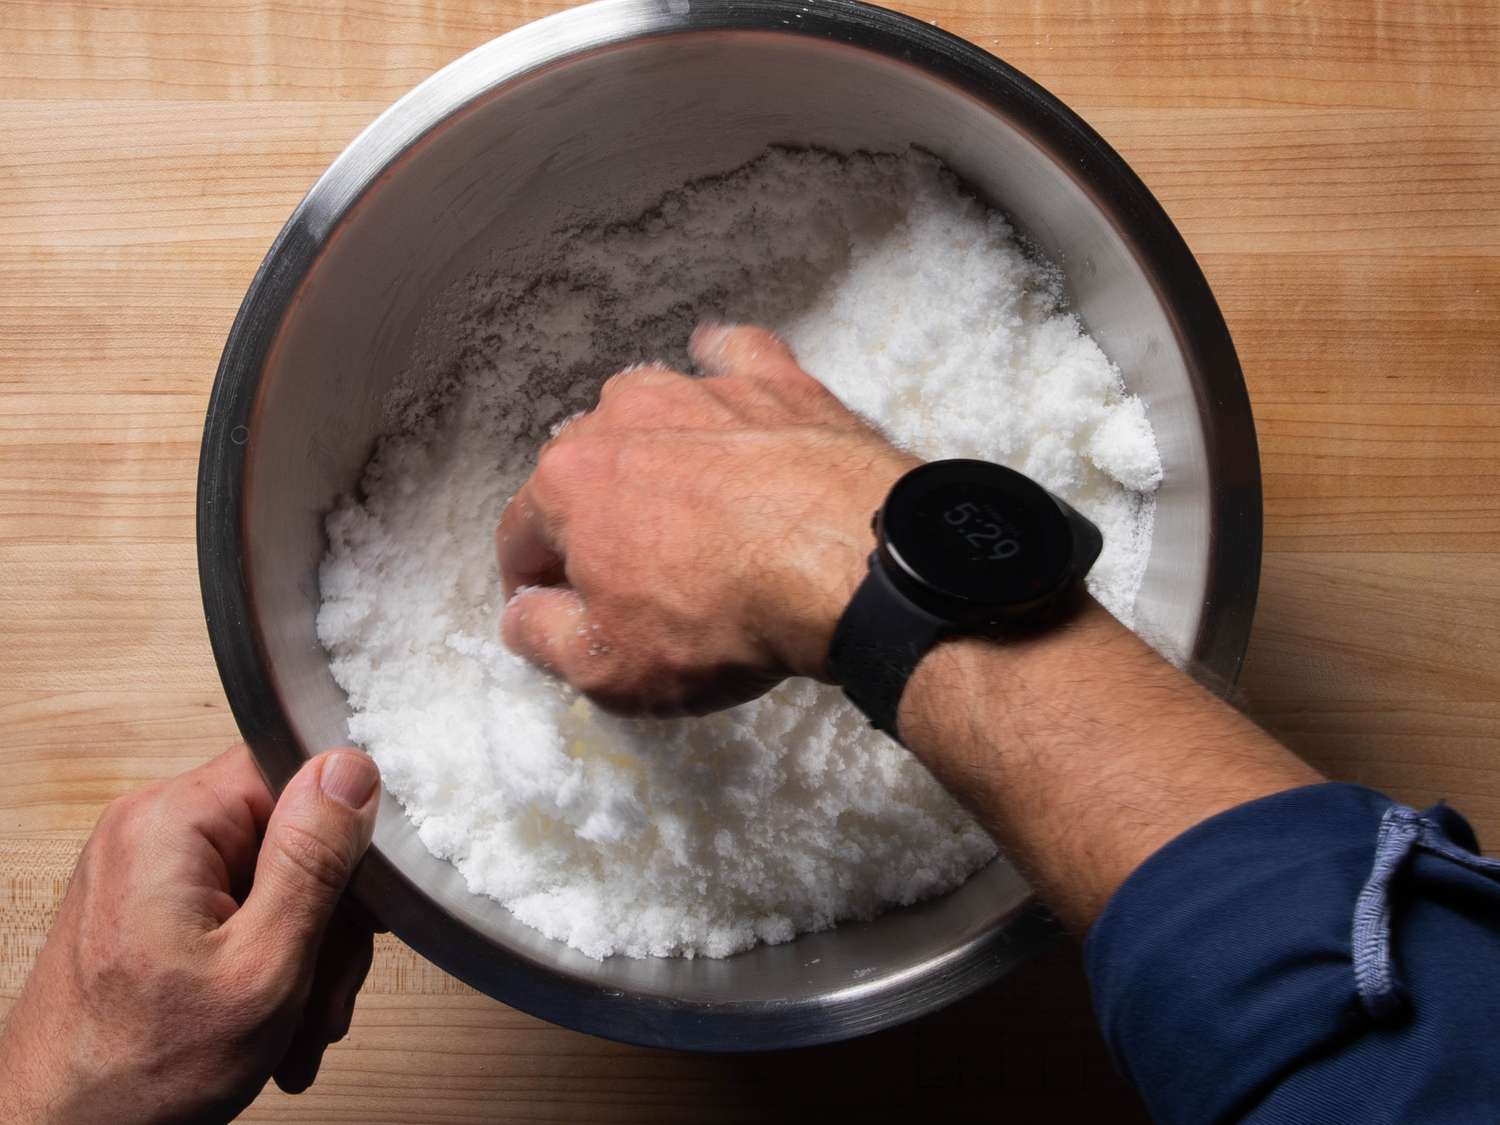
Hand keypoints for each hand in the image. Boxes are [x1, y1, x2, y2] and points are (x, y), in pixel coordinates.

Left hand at [0, 745, 381, 1123]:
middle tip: (327, 998)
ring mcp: (146, 869)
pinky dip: (267, 963)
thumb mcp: (263, 966)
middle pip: (288, 835)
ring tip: (299, 1029)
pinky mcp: (148, 906)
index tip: (362, 907)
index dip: (343, 839)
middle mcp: (150, 830)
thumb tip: (351, 768)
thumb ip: (312, 860)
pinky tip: (275, 1024)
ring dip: (303, 957)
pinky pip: (239, 908)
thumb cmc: (139, 1073)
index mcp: (170, 823)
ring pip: (272, 881)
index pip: (295, 772)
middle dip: (326, 922)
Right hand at [497, 323, 915, 715]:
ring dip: (648, 446)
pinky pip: (736, 359)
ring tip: (676, 495)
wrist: (850, 563)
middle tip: (625, 568)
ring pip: (650, 410)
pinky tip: (728, 382)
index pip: (522, 535)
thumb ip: (545, 638)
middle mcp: (624, 418)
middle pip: (584, 468)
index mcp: (568, 484)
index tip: (551, 608)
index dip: (530, 581)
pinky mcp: (776, 384)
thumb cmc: (723, 617)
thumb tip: (523, 616)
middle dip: (591, 516)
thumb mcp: (610, 665)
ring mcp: (702, 391)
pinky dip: (725, 370)